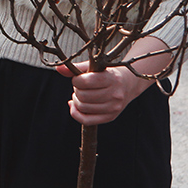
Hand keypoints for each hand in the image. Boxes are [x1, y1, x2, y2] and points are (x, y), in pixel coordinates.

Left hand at [56, 38, 171, 125]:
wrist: (128, 84)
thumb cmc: (108, 73)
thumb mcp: (95, 67)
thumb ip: (76, 67)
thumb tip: (59, 68)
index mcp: (111, 79)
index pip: (86, 82)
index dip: (76, 80)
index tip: (78, 78)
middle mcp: (115, 95)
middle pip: (83, 96)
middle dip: (76, 90)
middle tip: (80, 87)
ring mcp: (113, 108)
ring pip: (83, 108)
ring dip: (76, 101)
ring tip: (81, 95)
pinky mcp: (110, 117)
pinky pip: (86, 120)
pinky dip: (76, 113)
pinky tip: (75, 105)